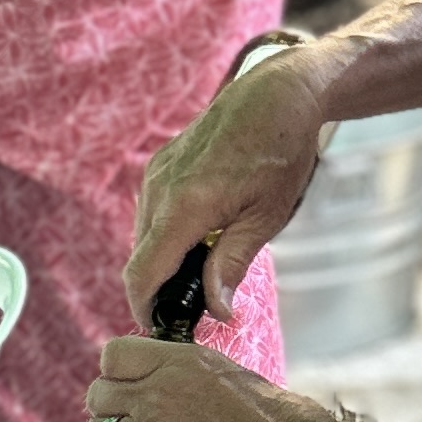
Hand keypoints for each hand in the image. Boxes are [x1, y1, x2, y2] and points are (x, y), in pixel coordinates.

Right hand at [124, 45, 331, 325]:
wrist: (276, 94)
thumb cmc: (280, 153)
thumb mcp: (264, 217)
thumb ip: (231, 264)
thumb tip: (217, 312)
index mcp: (185, 206)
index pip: (142, 273)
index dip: (143, 308)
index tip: (160, 327)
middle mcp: (159, 188)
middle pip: (142, 257)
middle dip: (161, 287)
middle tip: (198, 306)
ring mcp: (155, 173)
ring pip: (145, 235)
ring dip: (166, 259)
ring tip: (207, 268)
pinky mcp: (160, 164)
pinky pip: (152, 212)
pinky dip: (168, 233)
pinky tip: (203, 235)